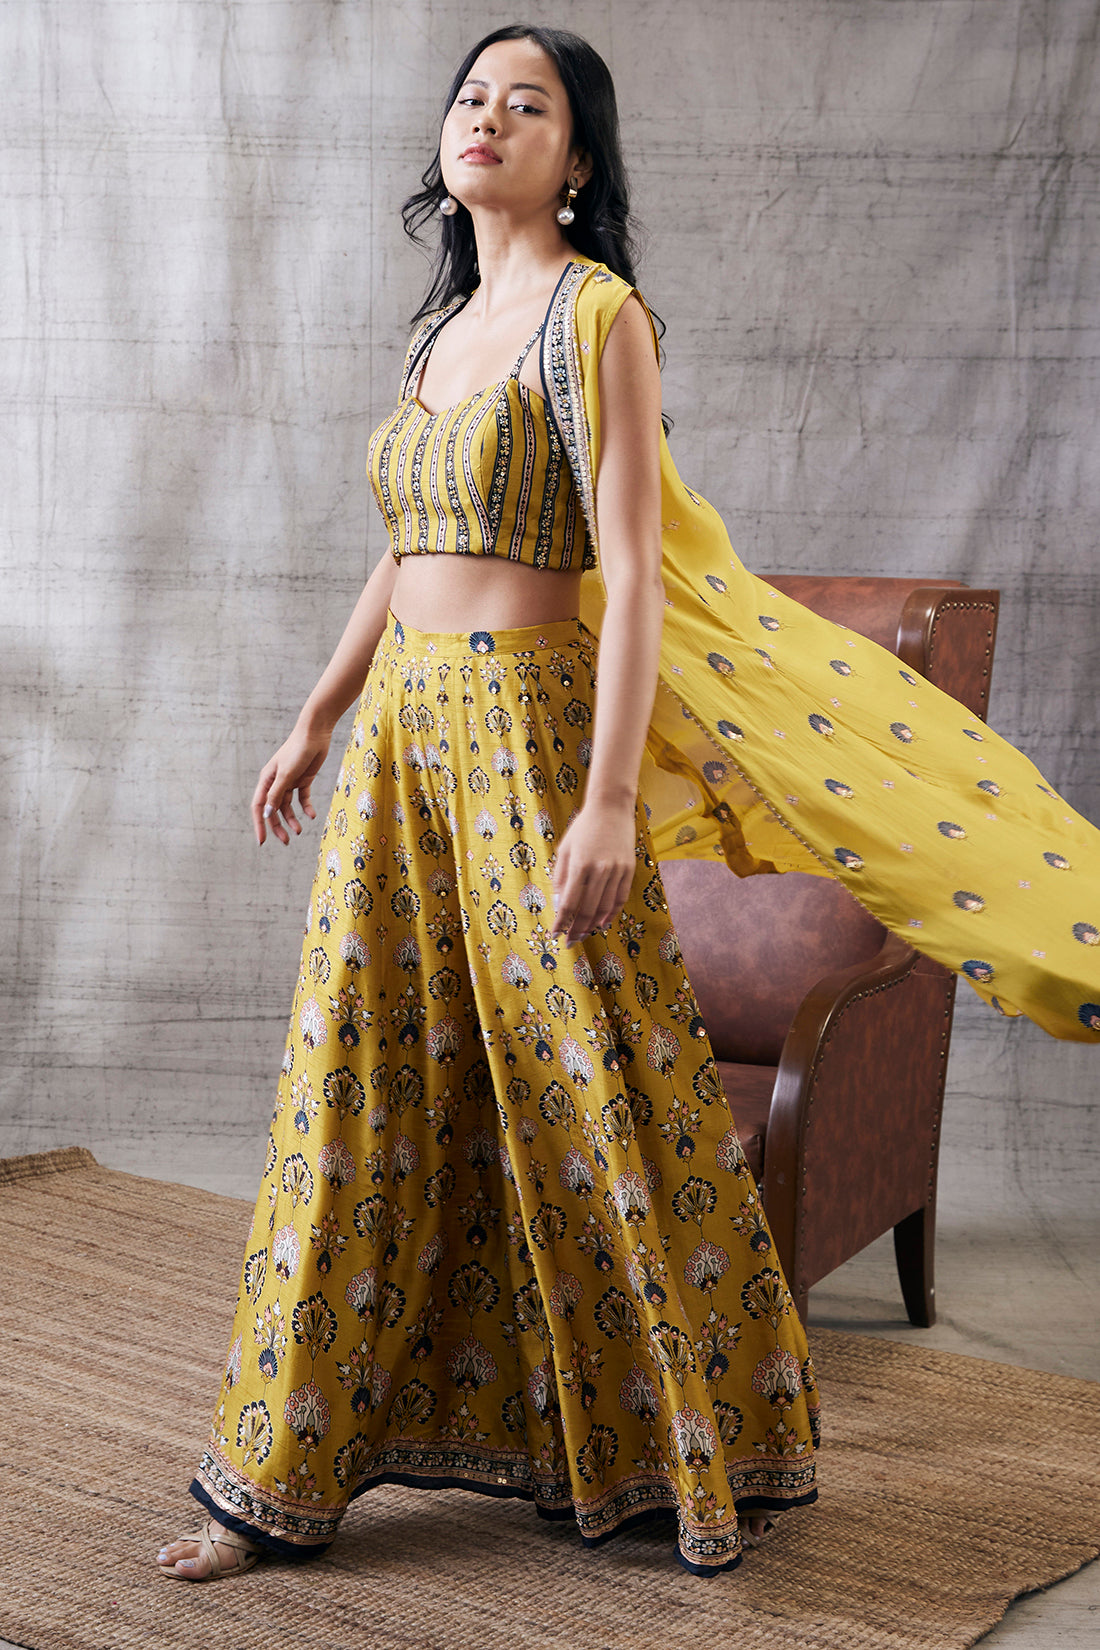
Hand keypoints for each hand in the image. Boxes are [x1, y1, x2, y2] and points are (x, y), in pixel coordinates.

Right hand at [252, 719, 330, 845]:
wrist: (315, 733)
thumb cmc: (298, 750)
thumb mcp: (286, 775)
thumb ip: (276, 795)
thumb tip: (267, 814)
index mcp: (266, 780)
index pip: (259, 807)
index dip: (260, 824)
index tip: (262, 841)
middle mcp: (276, 782)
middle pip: (274, 810)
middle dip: (278, 826)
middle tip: (287, 841)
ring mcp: (290, 782)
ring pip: (288, 807)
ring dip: (293, 819)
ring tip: (300, 831)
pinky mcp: (304, 780)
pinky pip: (302, 798)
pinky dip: (306, 808)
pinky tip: (312, 816)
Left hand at [550, 799, 636, 945]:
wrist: (611, 808)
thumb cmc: (582, 828)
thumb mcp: (565, 849)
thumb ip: (561, 877)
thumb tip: (560, 904)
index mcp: (580, 864)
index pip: (569, 902)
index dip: (562, 921)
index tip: (556, 934)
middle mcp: (599, 869)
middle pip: (587, 909)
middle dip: (577, 929)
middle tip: (570, 941)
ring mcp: (616, 870)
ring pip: (605, 907)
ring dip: (593, 925)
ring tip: (584, 935)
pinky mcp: (628, 869)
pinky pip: (620, 898)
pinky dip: (611, 913)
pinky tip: (602, 923)